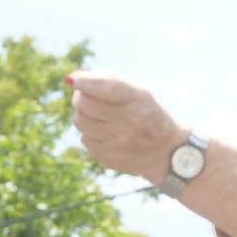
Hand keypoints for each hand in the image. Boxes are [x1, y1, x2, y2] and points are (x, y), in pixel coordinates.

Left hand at [68, 71, 186, 185]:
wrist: (165, 151)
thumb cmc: (146, 114)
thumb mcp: (138, 93)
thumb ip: (109, 82)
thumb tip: (73, 79)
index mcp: (137, 100)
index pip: (107, 88)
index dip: (86, 82)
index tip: (71, 79)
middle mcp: (128, 122)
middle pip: (85, 104)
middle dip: (80, 97)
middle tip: (83, 95)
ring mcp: (117, 142)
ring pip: (81, 121)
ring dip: (82, 114)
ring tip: (95, 113)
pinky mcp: (107, 157)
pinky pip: (85, 138)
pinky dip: (89, 132)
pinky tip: (103, 131)